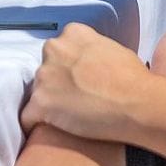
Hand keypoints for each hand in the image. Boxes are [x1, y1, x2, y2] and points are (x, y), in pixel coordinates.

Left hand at [20, 22, 154, 142]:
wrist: (137, 104)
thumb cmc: (134, 80)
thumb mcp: (114, 49)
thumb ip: (93, 50)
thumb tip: (90, 60)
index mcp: (73, 33)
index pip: (61, 48)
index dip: (69, 66)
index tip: (76, 79)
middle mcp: (55, 49)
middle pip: (46, 68)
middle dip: (56, 83)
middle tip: (74, 100)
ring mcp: (45, 76)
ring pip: (37, 91)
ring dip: (48, 104)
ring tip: (68, 119)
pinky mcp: (41, 102)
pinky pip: (27, 116)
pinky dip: (34, 124)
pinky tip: (43, 131)